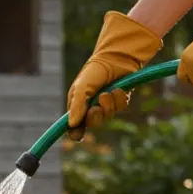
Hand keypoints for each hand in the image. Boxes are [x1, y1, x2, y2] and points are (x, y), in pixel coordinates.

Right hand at [67, 12, 161, 139]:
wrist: (116, 58)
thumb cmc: (94, 71)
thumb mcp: (81, 87)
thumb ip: (76, 106)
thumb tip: (71, 125)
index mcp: (77, 105)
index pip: (74, 125)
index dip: (76, 132)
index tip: (77, 135)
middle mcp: (90, 106)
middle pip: (92, 124)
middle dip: (95, 117)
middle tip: (95, 107)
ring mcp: (106, 104)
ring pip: (108, 116)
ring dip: (109, 105)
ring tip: (108, 92)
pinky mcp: (119, 100)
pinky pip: (120, 108)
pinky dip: (119, 99)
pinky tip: (118, 89)